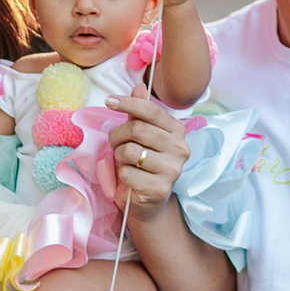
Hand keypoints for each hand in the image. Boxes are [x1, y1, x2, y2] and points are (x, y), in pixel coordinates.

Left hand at [106, 85, 189, 211]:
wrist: (147, 202)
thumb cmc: (141, 165)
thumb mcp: (138, 136)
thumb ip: (138, 114)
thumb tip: (139, 87)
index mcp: (176, 130)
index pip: (151, 110)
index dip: (128, 103)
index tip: (109, 100)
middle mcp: (180, 148)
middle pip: (137, 128)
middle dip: (117, 135)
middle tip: (115, 143)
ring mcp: (172, 169)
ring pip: (129, 151)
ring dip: (118, 156)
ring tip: (124, 162)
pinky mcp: (160, 188)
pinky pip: (127, 173)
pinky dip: (121, 175)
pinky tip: (130, 179)